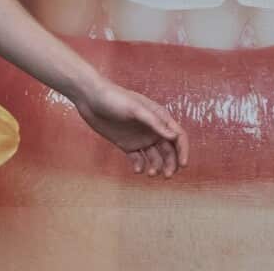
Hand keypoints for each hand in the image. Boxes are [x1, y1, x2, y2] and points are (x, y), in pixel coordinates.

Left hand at [74, 80, 189, 177]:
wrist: (90, 98)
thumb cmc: (115, 98)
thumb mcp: (136, 109)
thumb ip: (155, 122)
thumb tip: (174, 136)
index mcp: (159, 117)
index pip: (178, 136)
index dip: (183, 150)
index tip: (183, 165)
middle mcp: (152, 129)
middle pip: (169, 150)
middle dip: (171, 163)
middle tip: (167, 175)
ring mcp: (140, 138)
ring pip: (155, 157)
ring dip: (157, 167)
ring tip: (150, 173)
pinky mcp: (127, 144)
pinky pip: (138, 159)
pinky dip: (140, 166)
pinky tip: (137, 169)